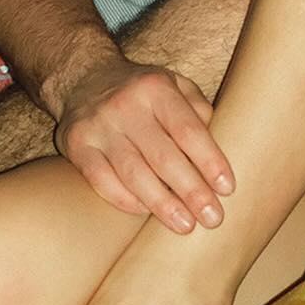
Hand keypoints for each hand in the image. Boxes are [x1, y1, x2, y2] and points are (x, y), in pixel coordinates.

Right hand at [52, 50, 234, 227]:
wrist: (85, 78)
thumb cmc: (143, 90)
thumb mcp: (174, 84)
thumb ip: (198, 109)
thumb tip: (221, 144)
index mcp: (156, 88)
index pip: (188, 130)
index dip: (210, 160)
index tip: (227, 188)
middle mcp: (126, 106)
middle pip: (163, 156)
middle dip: (191, 191)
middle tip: (213, 218)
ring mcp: (99, 127)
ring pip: (133, 173)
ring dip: (161, 204)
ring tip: (185, 225)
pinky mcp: (77, 146)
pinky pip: (102, 181)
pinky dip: (125, 200)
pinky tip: (145, 214)